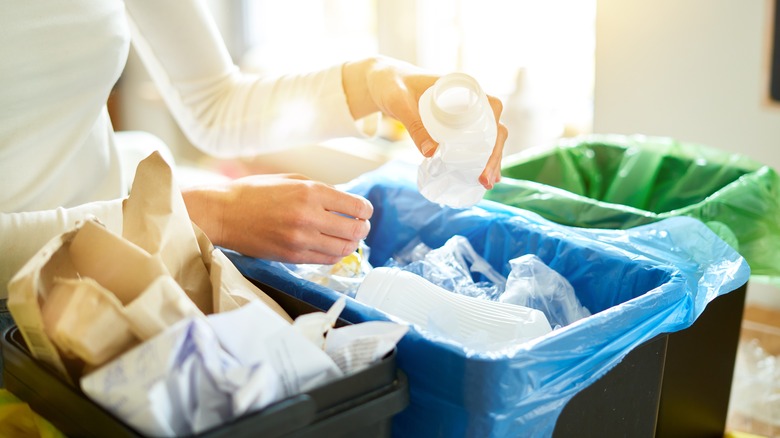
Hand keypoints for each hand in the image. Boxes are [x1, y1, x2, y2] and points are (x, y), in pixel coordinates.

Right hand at [182, 174, 372, 263]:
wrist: (224, 213)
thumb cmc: (255, 192)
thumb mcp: (292, 180)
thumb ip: (321, 190)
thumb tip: (346, 202)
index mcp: (310, 192)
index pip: (356, 206)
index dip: (365, 210)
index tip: (363, 211)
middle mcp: (309, 216)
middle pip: (355, 230)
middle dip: (363, 228)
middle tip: (361, 226)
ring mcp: (301, 239)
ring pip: (344, 249)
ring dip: (352, 244)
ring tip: (349, 238)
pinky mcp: (292, 256)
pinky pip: (326, 259)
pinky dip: (335, 254)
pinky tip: (332, 246)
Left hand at [343, 56, 507, 188]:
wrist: (385, 82)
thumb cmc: (393, 85)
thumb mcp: (400, 103)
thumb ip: (414, 124)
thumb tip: (431, 153)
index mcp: (462, 87)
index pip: (492, 108)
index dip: (495, 133)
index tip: (487, 155)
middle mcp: (468, 100)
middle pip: (493, 128)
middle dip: (494, 155)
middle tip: (485, 180)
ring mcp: (462, 114)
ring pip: (486, 137)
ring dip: (489, 160)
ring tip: (486, 183)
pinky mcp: (453, 125)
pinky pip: (472, 141)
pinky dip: (478, 158)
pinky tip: (479, 177)